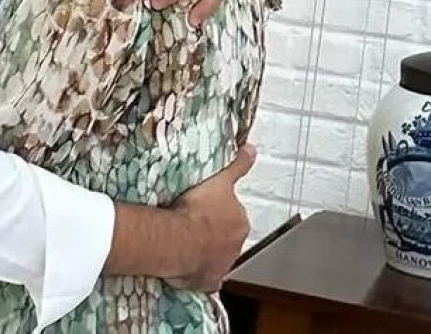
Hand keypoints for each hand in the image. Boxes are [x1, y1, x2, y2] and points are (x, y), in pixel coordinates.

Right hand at [170, 145, 255, 290]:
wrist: (179, 239)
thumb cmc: (197, 210)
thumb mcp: (220, 180)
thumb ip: (237, 166)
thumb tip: (251, 149)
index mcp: (240, 221)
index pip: (233, 215)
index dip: (218, 211)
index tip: (204, 208)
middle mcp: (236, 245)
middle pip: (226, 236)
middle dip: (213, 231)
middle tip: (192, 223)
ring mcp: (222, 265)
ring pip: (215, 256)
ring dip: (204, 250)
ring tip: (185, 242)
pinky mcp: (208, 281)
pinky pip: (205, 277)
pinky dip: (198, 272)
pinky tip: (187, 266)